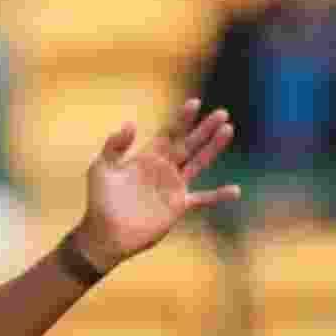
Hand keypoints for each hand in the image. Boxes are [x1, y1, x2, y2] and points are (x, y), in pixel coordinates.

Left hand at [72, 98, 241, 270]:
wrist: (105, 233)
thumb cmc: (100, 200)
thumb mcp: (101, 168)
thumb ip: (114, 145)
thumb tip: (131, 123)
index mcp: (147, 156)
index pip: (169, 132)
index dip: (182, 118)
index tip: (195, 102)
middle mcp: (163, 168)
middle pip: (189, 143)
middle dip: (205, 128)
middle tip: (222, 113)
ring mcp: (172, 186)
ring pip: (199, 163)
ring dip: (214, 148)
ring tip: (228, 130)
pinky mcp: (178, 206)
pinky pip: (203, 199)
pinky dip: (218, 195)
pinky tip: (236, 190)